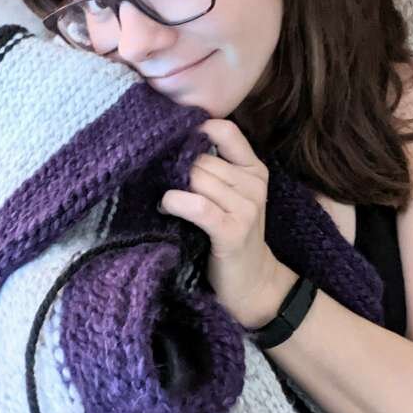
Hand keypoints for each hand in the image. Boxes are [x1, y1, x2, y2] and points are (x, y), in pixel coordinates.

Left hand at [158, 118, 284, 327]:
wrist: (252, 282)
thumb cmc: (230, 235)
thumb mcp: (230, 196)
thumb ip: (213, 169)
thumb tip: (170, 144)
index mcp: (254, 169)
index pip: (225, 130)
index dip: (195, 130)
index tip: (173, 143)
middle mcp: (254, 184)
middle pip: (201, 158)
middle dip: (176, 167)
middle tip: (158, 179)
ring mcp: (247, 208)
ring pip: (197, 178)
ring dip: (172, 187)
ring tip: (163, 200)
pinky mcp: (233, 231)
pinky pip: (197, 205)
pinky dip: (175, 203)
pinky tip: (166, 208)